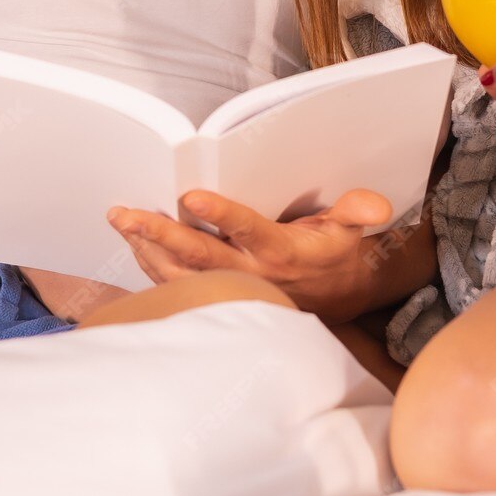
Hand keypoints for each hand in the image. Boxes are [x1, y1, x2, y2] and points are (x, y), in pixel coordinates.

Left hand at [105, 187, 392, 321]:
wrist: (332, 299)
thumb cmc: (333, 252)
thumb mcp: (351, 229)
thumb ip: (359, 211)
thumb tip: (375, 205)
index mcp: (281, 252)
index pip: (248, 231)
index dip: (221, 216)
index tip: (192, 197)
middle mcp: (250, 274)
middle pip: (199, 257)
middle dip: (160, 233)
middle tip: (127, 213)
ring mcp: (229, 289)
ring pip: (179, 274)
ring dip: (145, 248)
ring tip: (120, 220)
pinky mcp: (214, 296)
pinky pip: (175, 283)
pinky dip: (150, 263)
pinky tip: (132, 241)